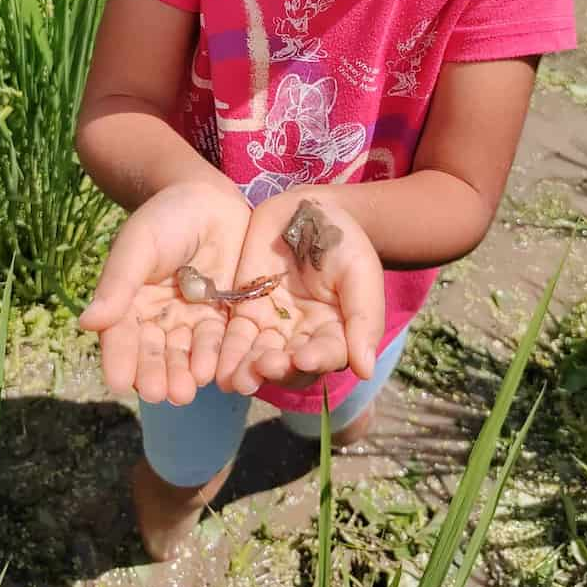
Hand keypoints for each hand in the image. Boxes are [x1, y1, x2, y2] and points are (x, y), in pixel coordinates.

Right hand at [77, 181, 249, 405]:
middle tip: (159, 394)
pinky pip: (220, 342)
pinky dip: (218, 359)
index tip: (119, 383)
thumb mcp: (138, 244)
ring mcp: (191, 318)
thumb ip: (118, 283)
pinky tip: (217, 373)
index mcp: (129, 302)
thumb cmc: (165, 217)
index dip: (120, 359)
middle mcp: (158, 317)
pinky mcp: (223, 316)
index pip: (121, 336)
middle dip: (156, 374)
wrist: (211, 198)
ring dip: (186, 374)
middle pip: (154, 353)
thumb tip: (86, 324)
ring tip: (187, 390)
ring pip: (186, 354)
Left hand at [215, 190, 385, 395]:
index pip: (329, 354)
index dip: (317, 360)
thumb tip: (366, 370)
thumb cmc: (341, 238)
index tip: (303, 359)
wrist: (304, 207)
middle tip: (265, 365)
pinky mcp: (247, 313)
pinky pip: (237, 339)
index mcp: (338, 330)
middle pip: (292, 366)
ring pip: (262, 359)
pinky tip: (220, 368)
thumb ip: (363, 317)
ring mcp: (274, 327)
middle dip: (278, 370)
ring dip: (250, 371)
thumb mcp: (359, 270)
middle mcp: (306, 337)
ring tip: (237, 379)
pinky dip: (229, 354)